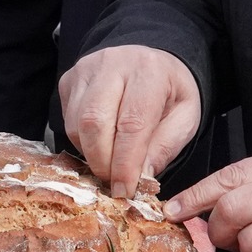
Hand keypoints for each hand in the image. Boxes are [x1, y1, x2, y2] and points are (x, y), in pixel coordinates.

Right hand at [59, 45, 200, 195]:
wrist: (153, 60)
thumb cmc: (170, 93)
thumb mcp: (185, 119)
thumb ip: (164, 147)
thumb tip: (140, 178)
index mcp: (149, 72)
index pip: (132, 123)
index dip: (126, 163)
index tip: (126, 190)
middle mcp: (113, 64)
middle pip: (94, 121)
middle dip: (102, 162)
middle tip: (114, 183)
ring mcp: (86, 70)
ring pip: (76, 124)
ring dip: (91, 154)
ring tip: (110, 162)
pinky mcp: (69, 79)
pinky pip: (67, 120)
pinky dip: (81, 141)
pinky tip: (100, 143)